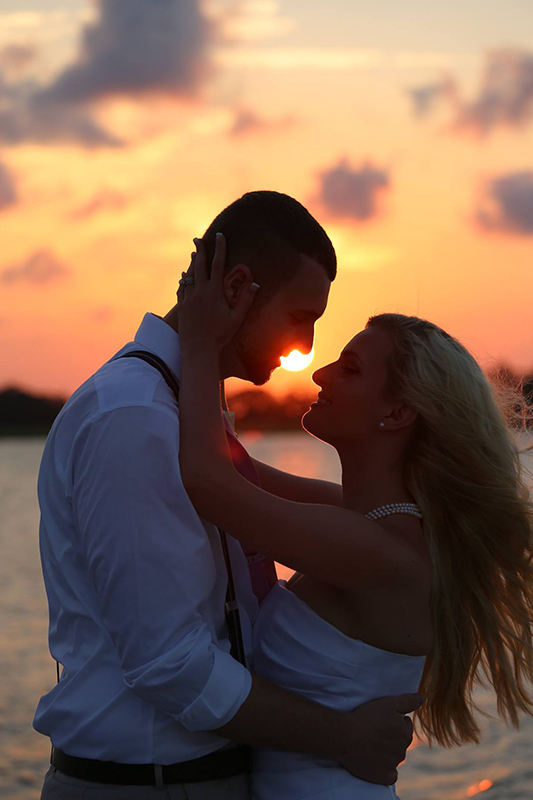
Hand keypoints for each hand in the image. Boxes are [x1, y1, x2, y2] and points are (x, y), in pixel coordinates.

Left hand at [177, 233, 258, 350]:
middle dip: (200, 250)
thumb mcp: (236, 318)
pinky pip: (182, 288)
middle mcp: (199, 291)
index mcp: (214, 292)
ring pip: (189, 275)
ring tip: (194, 254)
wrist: (198, 348)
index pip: (217, 264)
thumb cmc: (220, 335)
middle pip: (199, 265)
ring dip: (192, 263)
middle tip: (198, 239)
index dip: (219, 249)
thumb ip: (246, 300)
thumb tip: (256, 285)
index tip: (220, 236)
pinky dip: (184, 279)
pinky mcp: (182, 307)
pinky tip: (184, 276)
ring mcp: (189, 298)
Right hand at [337, 693, 422, 784]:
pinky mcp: (383, 777)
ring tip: (374, 744)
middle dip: (393, 737)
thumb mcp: (388, 703)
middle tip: (378, 731)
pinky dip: (386, 770)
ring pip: (395, 758)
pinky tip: (378, 763)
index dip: (397, 723)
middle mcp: (402, 750)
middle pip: (401, 743)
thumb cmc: (366, 717)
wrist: (345, 736)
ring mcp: (393, 765)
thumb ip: (407, 701)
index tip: (385, 720)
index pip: (407, 728)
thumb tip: (422, 698)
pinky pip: (391, 776)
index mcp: (405, 733)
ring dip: (389, 752)